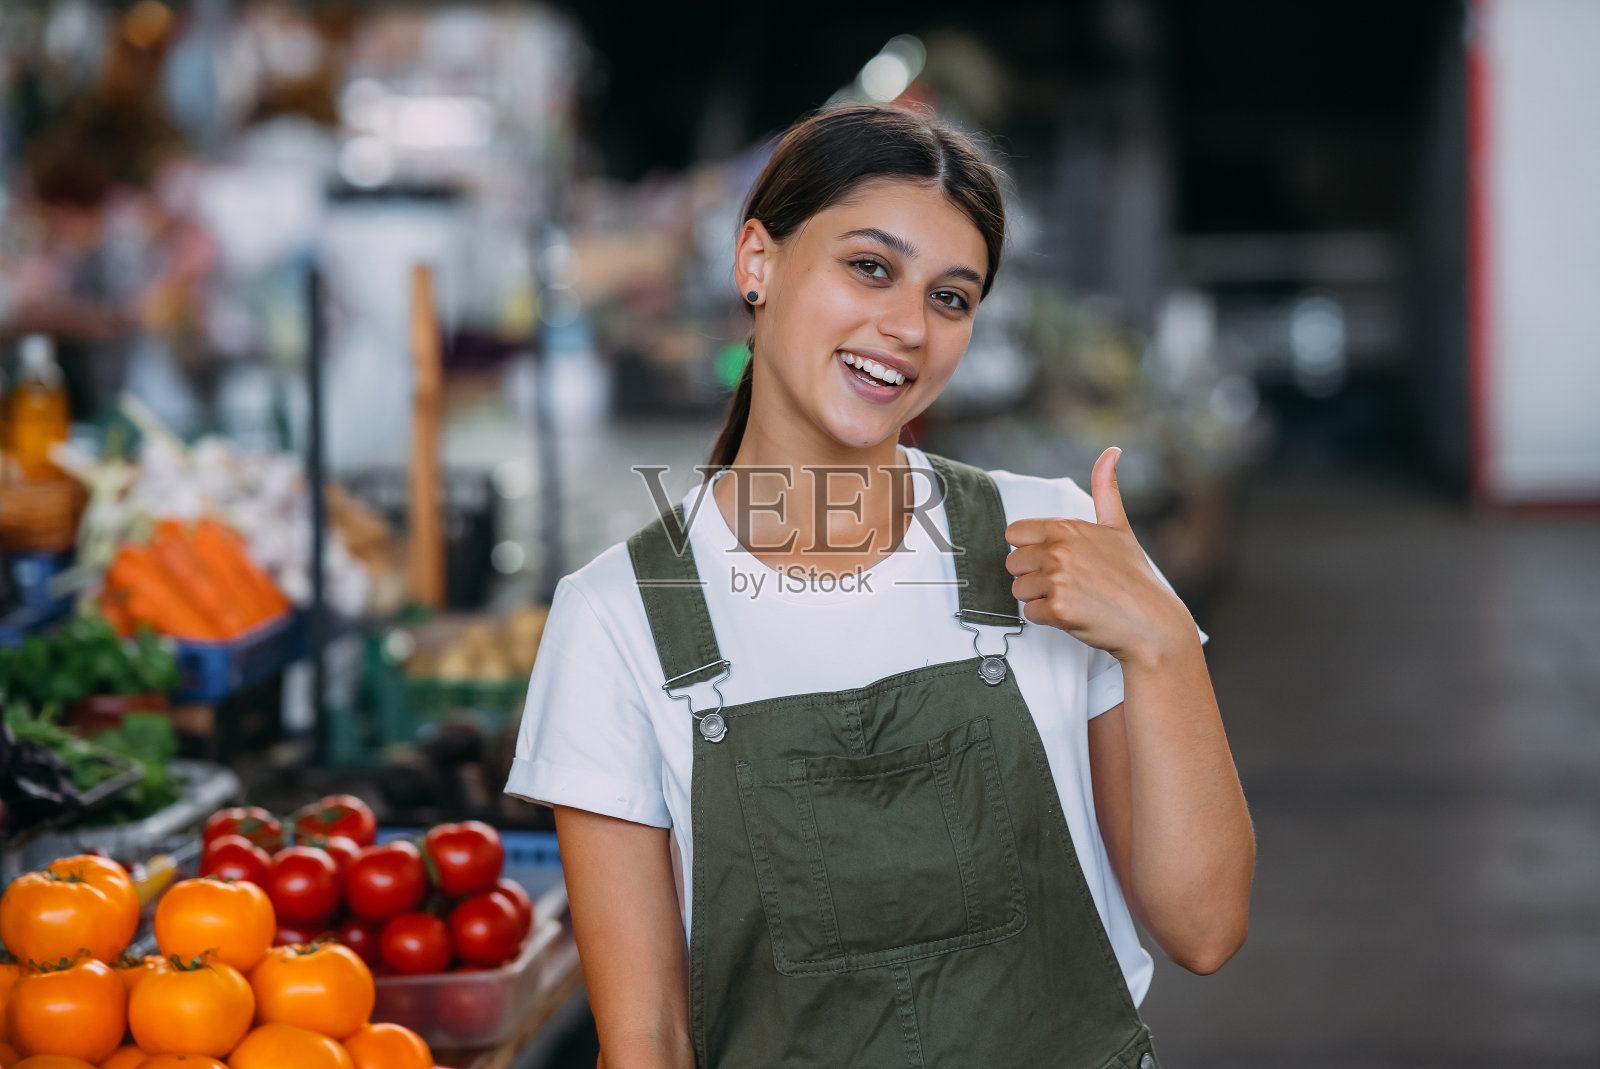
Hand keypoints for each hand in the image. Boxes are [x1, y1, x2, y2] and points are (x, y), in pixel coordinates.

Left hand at [1003, 447, 1194, 665]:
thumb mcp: (1119, 527)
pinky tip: (1074, 614)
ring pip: (1018, 589)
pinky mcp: (1057, 609)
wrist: (1153, 623)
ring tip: (1073, 598)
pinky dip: (1048, 618)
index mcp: (1067, 528)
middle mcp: (1060, 550)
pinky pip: (1030, 613)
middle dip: (1033, 575)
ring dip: (1039, 598)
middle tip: (1067, 583)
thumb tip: (1112, 451)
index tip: (1054, 559)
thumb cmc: (1134, 578)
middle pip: (1013, 563)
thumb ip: (1106, 489)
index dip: (1031, 549)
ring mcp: (1058, 579)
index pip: (1015, 532)